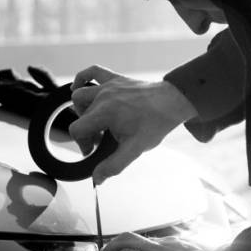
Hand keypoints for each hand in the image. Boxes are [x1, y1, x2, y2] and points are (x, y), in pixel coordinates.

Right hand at [70, 66, 196, 183]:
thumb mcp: (135, 149)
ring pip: (80, 95)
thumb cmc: (155, 123)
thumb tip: (96, 178)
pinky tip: (79, 88)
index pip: (77, 129)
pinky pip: (92, 71)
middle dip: (87, 131)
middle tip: (102, 140)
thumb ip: (114, 165)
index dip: (82, 143)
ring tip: (95, 120)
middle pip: (80, 115)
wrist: (173, 101)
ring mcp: (108, 85)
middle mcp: (103, 96)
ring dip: (82, 110)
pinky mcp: (115, 78)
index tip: (93, 150)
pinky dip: (82, 78)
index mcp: (105, 112)